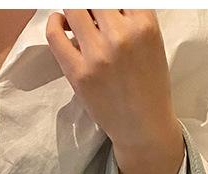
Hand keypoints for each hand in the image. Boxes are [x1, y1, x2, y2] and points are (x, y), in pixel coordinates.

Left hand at [46, 10, 183, 173]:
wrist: (143, 127)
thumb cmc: (149, 86)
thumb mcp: (152, 44)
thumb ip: (132, 18)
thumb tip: (100, 6)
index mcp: (145, 25)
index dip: (110, 3)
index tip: (105, 10)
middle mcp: (121, 36)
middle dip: (92, 6)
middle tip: (91, 16)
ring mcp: (98, 55)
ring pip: (74, 8)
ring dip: (74, 10)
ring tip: (77, 20)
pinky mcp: (79, 72)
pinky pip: (55, 34)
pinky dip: (55, 23)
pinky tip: (61, 25)